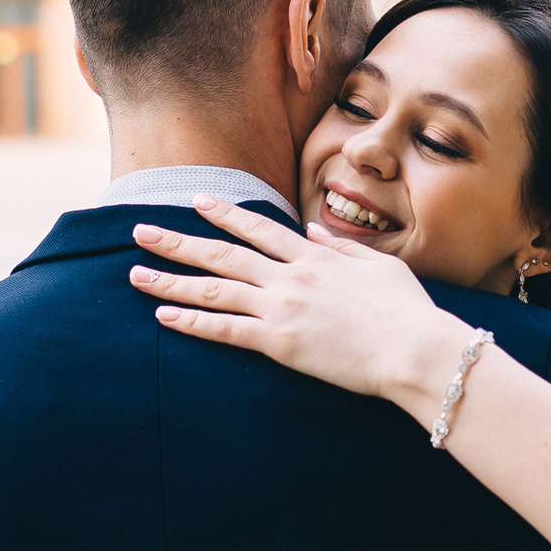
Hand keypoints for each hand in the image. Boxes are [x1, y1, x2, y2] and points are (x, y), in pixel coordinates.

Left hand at [131, 196, 474, 412]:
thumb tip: (315, 232)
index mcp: (316, 257)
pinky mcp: (280, 342)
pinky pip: (226, 330)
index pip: (260, 229)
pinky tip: (163, 316)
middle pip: (223, 254)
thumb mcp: (381, 267)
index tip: (198, 200)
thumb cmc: (407, 312)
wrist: (414, 349)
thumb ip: (343, 248)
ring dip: (171, 280)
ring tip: (135, 274)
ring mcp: (283, 308)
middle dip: (178, 241)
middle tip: (141, 231)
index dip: (226, 214)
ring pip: (214, 289)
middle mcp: (292, 277)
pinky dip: (192, 322)